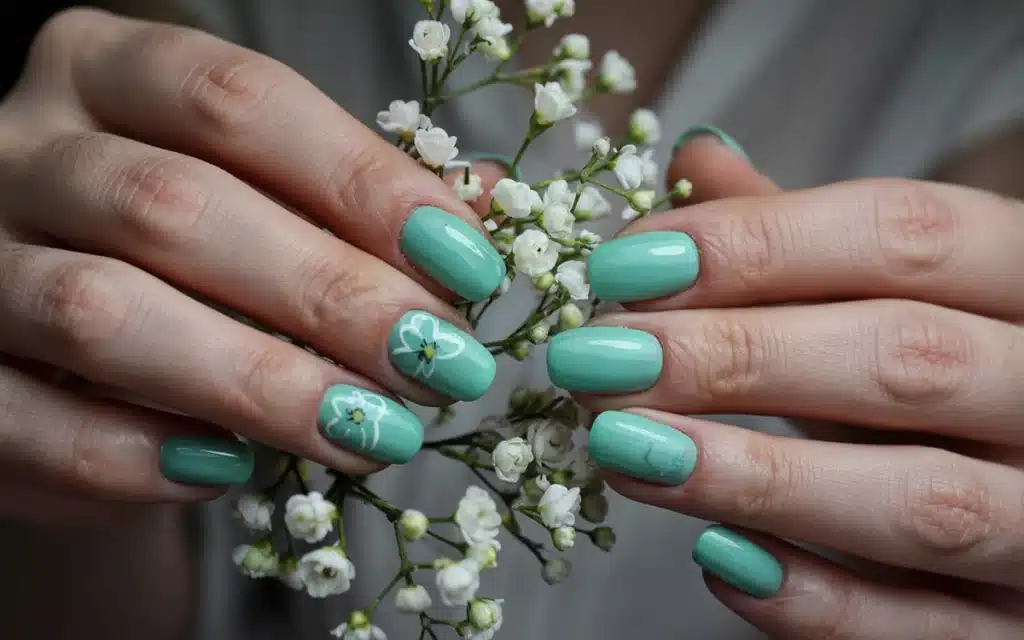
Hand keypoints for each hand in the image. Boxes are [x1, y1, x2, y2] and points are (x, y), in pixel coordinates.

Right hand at [0, 9, 505, 522]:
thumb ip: (358, 195)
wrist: (74, 350)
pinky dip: (141, 456)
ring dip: (257, 380)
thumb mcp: (270, 198)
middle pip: (177, 205)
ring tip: (372, 428)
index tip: (465, 263)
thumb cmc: (193, 258)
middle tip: (436, 360)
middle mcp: (25, 147)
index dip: (362, 179)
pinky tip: (235, 472)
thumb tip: (487, 206)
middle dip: (327, 292)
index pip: (241, 98)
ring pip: (102, 312)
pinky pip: (30, 419)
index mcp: (112, 70)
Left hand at [551, 130, 1023, 636]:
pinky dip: (813, 598)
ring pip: (919, 503)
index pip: (904, 236)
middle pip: (906, 359)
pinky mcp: (1017, 631)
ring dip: (752, 476)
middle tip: (599, 359)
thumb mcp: (902, 292)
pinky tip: (714, 557)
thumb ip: (805, 236)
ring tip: (621, 445)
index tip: (627, 265)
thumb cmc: (954, 373)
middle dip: (733, 355)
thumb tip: (695, 165)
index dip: (756, 244)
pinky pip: (922, 629)